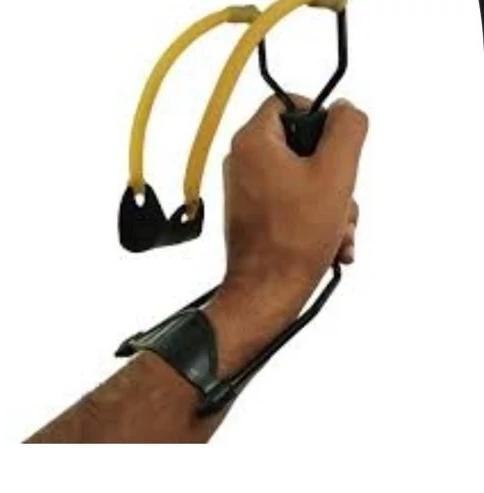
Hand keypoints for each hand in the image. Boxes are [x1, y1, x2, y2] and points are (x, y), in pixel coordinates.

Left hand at [205, 96, 368, 374]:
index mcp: (253, 142)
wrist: (267, 292)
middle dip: (335, 176)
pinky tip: (333, 246)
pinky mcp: (255, 215)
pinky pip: (293, 204)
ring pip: (304, 180)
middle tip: (344, 201)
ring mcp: (247, 191)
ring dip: (333, 205)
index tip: (340, 145)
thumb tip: (345, 109)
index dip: (321, 117)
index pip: (288, 103)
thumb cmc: (296, 237)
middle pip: (302, 147)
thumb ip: (347, 129)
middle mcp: (243, 163)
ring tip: (340, 233)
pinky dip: (317, 220)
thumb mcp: (336, 173)